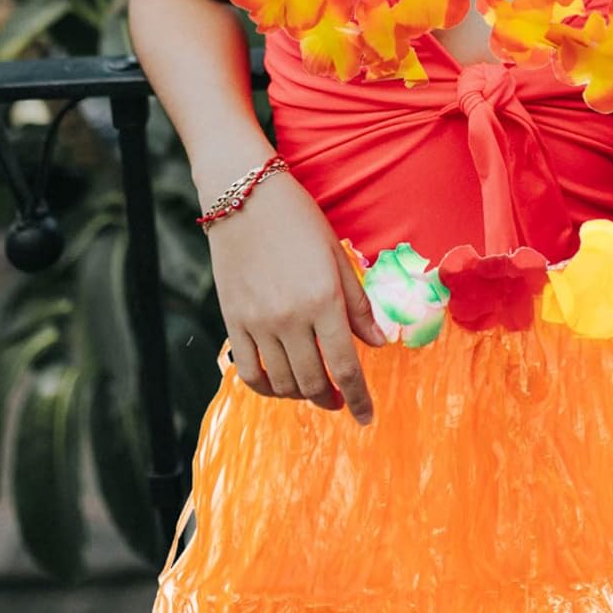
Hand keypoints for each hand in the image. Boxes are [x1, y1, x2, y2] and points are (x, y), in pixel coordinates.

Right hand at [204, 171, 385, 424]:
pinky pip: (249, 372)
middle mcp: (291, 317)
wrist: (243, 196)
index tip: (367, 417)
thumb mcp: (337, 256)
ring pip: (283, 382)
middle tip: (340, 402)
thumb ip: (358, 305)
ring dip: (302, 395)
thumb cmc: (298, 220)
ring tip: (314, 390)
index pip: (346, 366)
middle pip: (314, 381)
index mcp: (324, 300)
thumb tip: (379, 344)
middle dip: (332, 399)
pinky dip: (267, 388)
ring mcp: (258, 322)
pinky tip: (280, 385)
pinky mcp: (233, 321)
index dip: (360, 398)